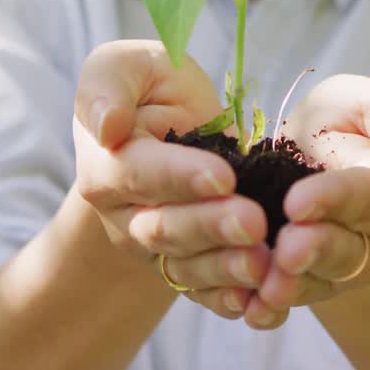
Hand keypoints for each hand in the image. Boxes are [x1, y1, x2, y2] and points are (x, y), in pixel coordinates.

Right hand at [73, 40, 270, 318]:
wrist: (170, 126)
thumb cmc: (150, 87)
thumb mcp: (127, 65)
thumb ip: (109, 84)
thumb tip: (106, 125)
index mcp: (105, 164)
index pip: (138, 174)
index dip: (179, 177)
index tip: (223, 176)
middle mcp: (124, 214)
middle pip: (164, 228)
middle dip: (211, 226)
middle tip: (254, 222)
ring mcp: (155, 247)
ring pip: (186, 266)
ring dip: (225, 268)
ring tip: (265, 263)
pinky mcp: (188, 266)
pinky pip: (206, 292)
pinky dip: (233, 301)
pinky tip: (263, 304)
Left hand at [242, 74, 369, 328]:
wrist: (306, 150)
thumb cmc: (344, 120)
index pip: (363, 196)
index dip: (332, 200)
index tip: (298, 202)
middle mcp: (366, 238)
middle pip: (342, 250)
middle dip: (313, 251)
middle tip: (286, 250)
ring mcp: (332, 267)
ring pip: (315, 283)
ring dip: (289, 286)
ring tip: (266, 288)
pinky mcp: (298, 283)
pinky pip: (284, 302)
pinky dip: (266, 309)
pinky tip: (248, 311)